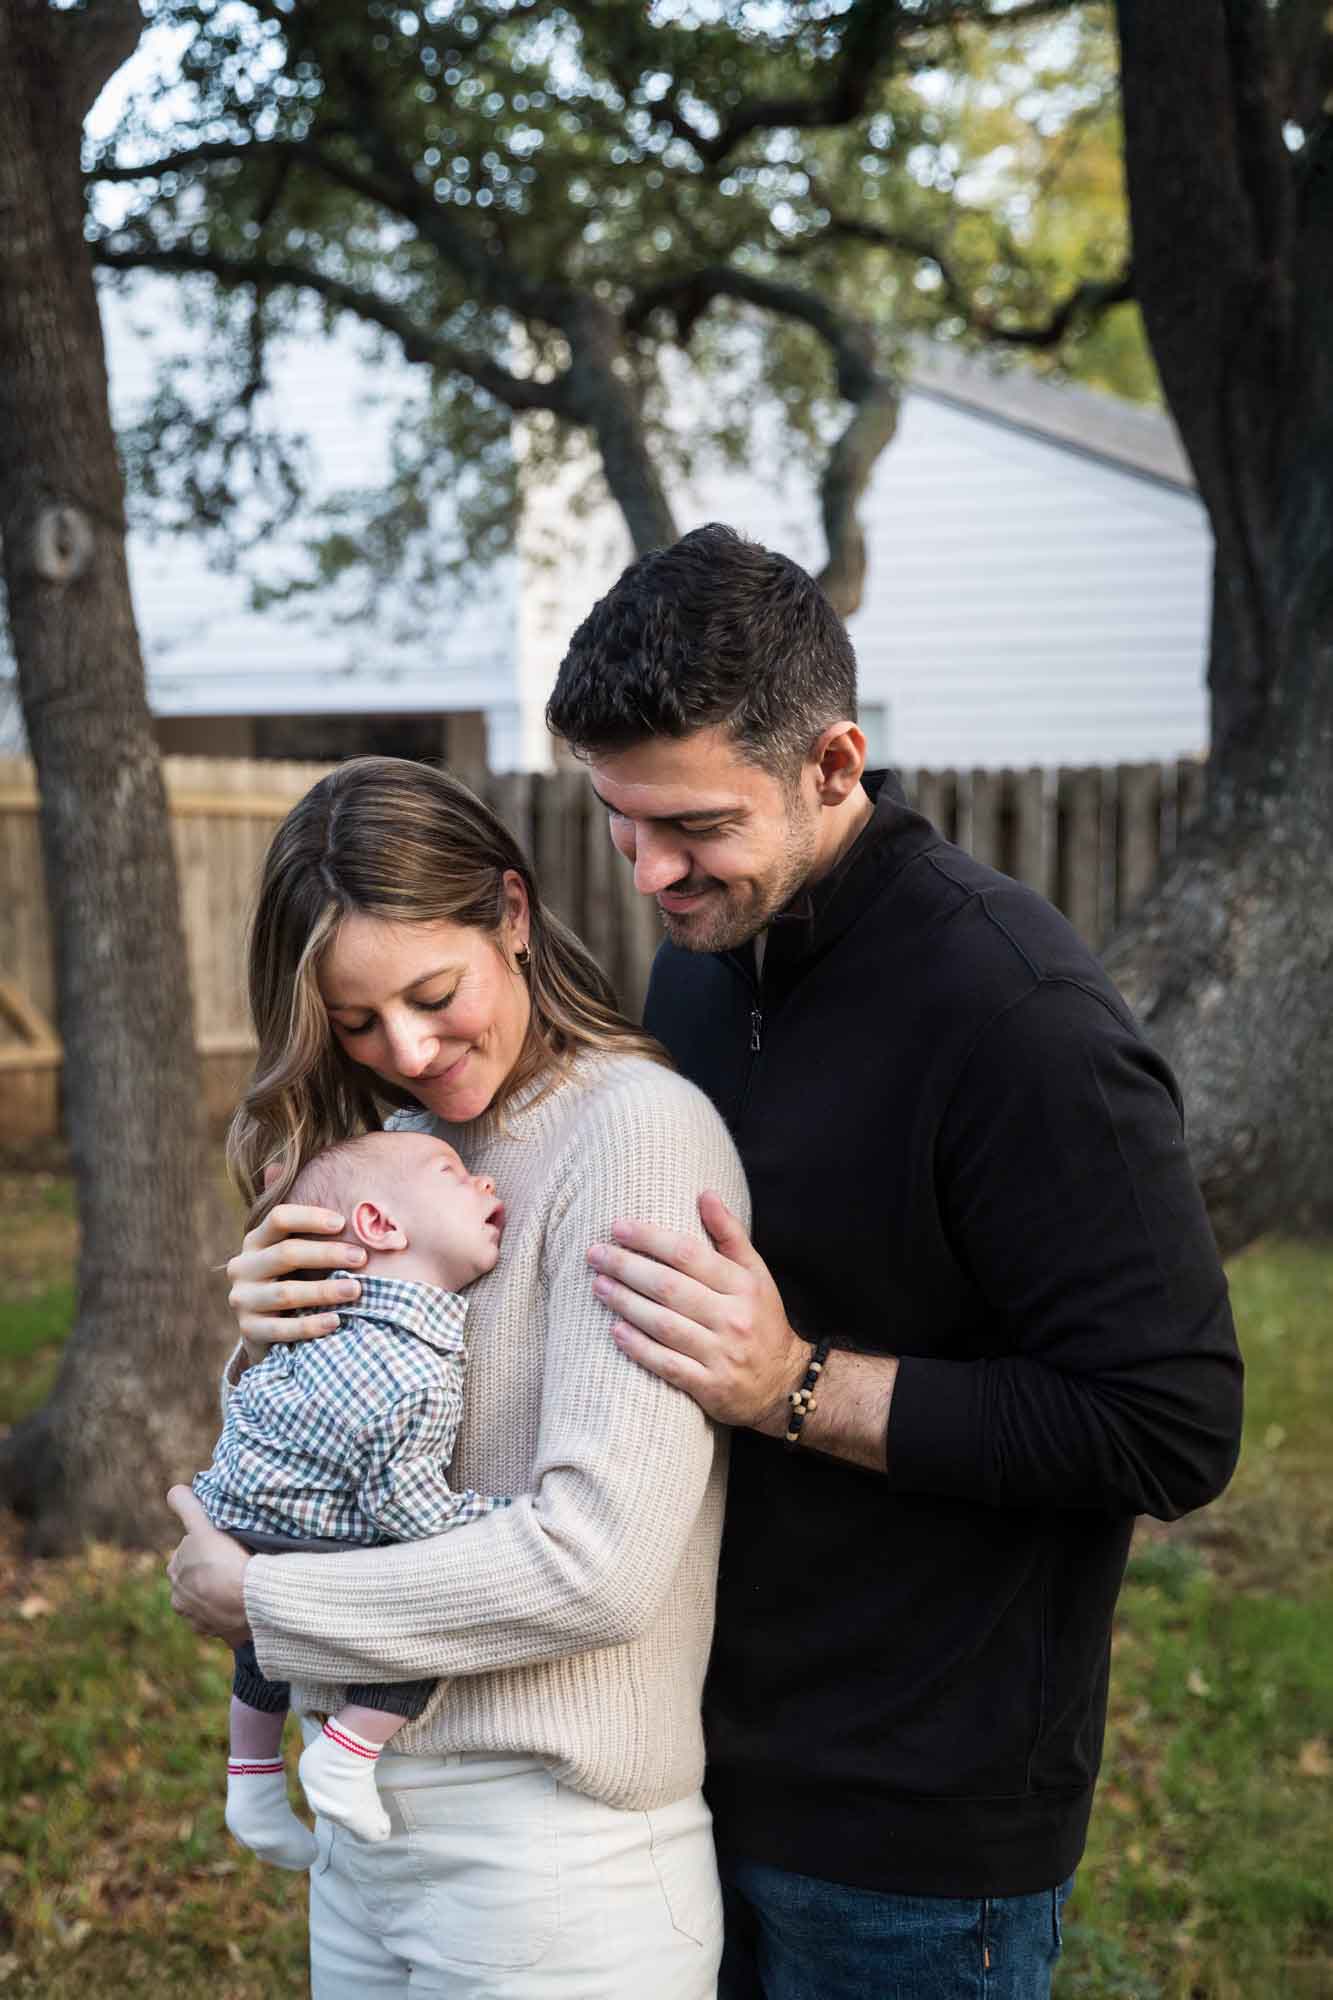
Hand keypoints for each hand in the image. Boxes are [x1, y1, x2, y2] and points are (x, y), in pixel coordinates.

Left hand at [165, 1487, 252, 1646]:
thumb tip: (173, 1491)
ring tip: (243, 1584)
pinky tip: (245, 1604)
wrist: (249, 1598)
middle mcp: (180, 1598)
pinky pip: (225, 1621)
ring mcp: (199, 1619)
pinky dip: (231, 1614)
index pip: (189, 1552)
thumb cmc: (225, 1559)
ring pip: (210, 1600)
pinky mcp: (219, 1634)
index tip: (223, 1546)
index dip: (206, 1546)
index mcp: (175, 1571)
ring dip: (221, 1594)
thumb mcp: (203, 1526)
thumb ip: (186, 1506)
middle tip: (236, 1562)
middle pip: (198, 1577)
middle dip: (212, 1572)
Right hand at [226, 1203, 366, 1363]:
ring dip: (324, 1291)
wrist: (267, 1330)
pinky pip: (281, 1328)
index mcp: (256, 1241)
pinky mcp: (249, 1330)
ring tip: (356, 1290)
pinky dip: (310, 1325)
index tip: (342, 1223)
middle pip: (285, 1254)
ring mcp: (243, 1299)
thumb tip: (369, 1226)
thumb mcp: (299, 1259)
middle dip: (327, 1254)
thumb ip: (320, 1241)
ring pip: (285, 1293)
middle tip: (361, 1258)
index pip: (279, 1219)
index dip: (311, 1218)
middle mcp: (243, 1267)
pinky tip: (336, 1321)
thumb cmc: (296, 1282)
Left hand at [587, 1191, 809, 1431]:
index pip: (688, 1254)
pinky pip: (667, 1365)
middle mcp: (733, 1318)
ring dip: (626, 1303)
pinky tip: (615, 1331)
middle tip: (595, 1254)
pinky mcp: (710, 1387)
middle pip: (670, 1288)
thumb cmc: (761, 1319)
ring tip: (598, 1286)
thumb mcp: (756, 1273)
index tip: (618, 1227)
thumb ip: (730, 1234)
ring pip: (664, 1325)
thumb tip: (705, 1194)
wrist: (783, 1382)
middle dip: (627, 1268)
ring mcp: (721, 1355)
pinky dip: (639, 1347)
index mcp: (744, 1285)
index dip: (650, 1239)